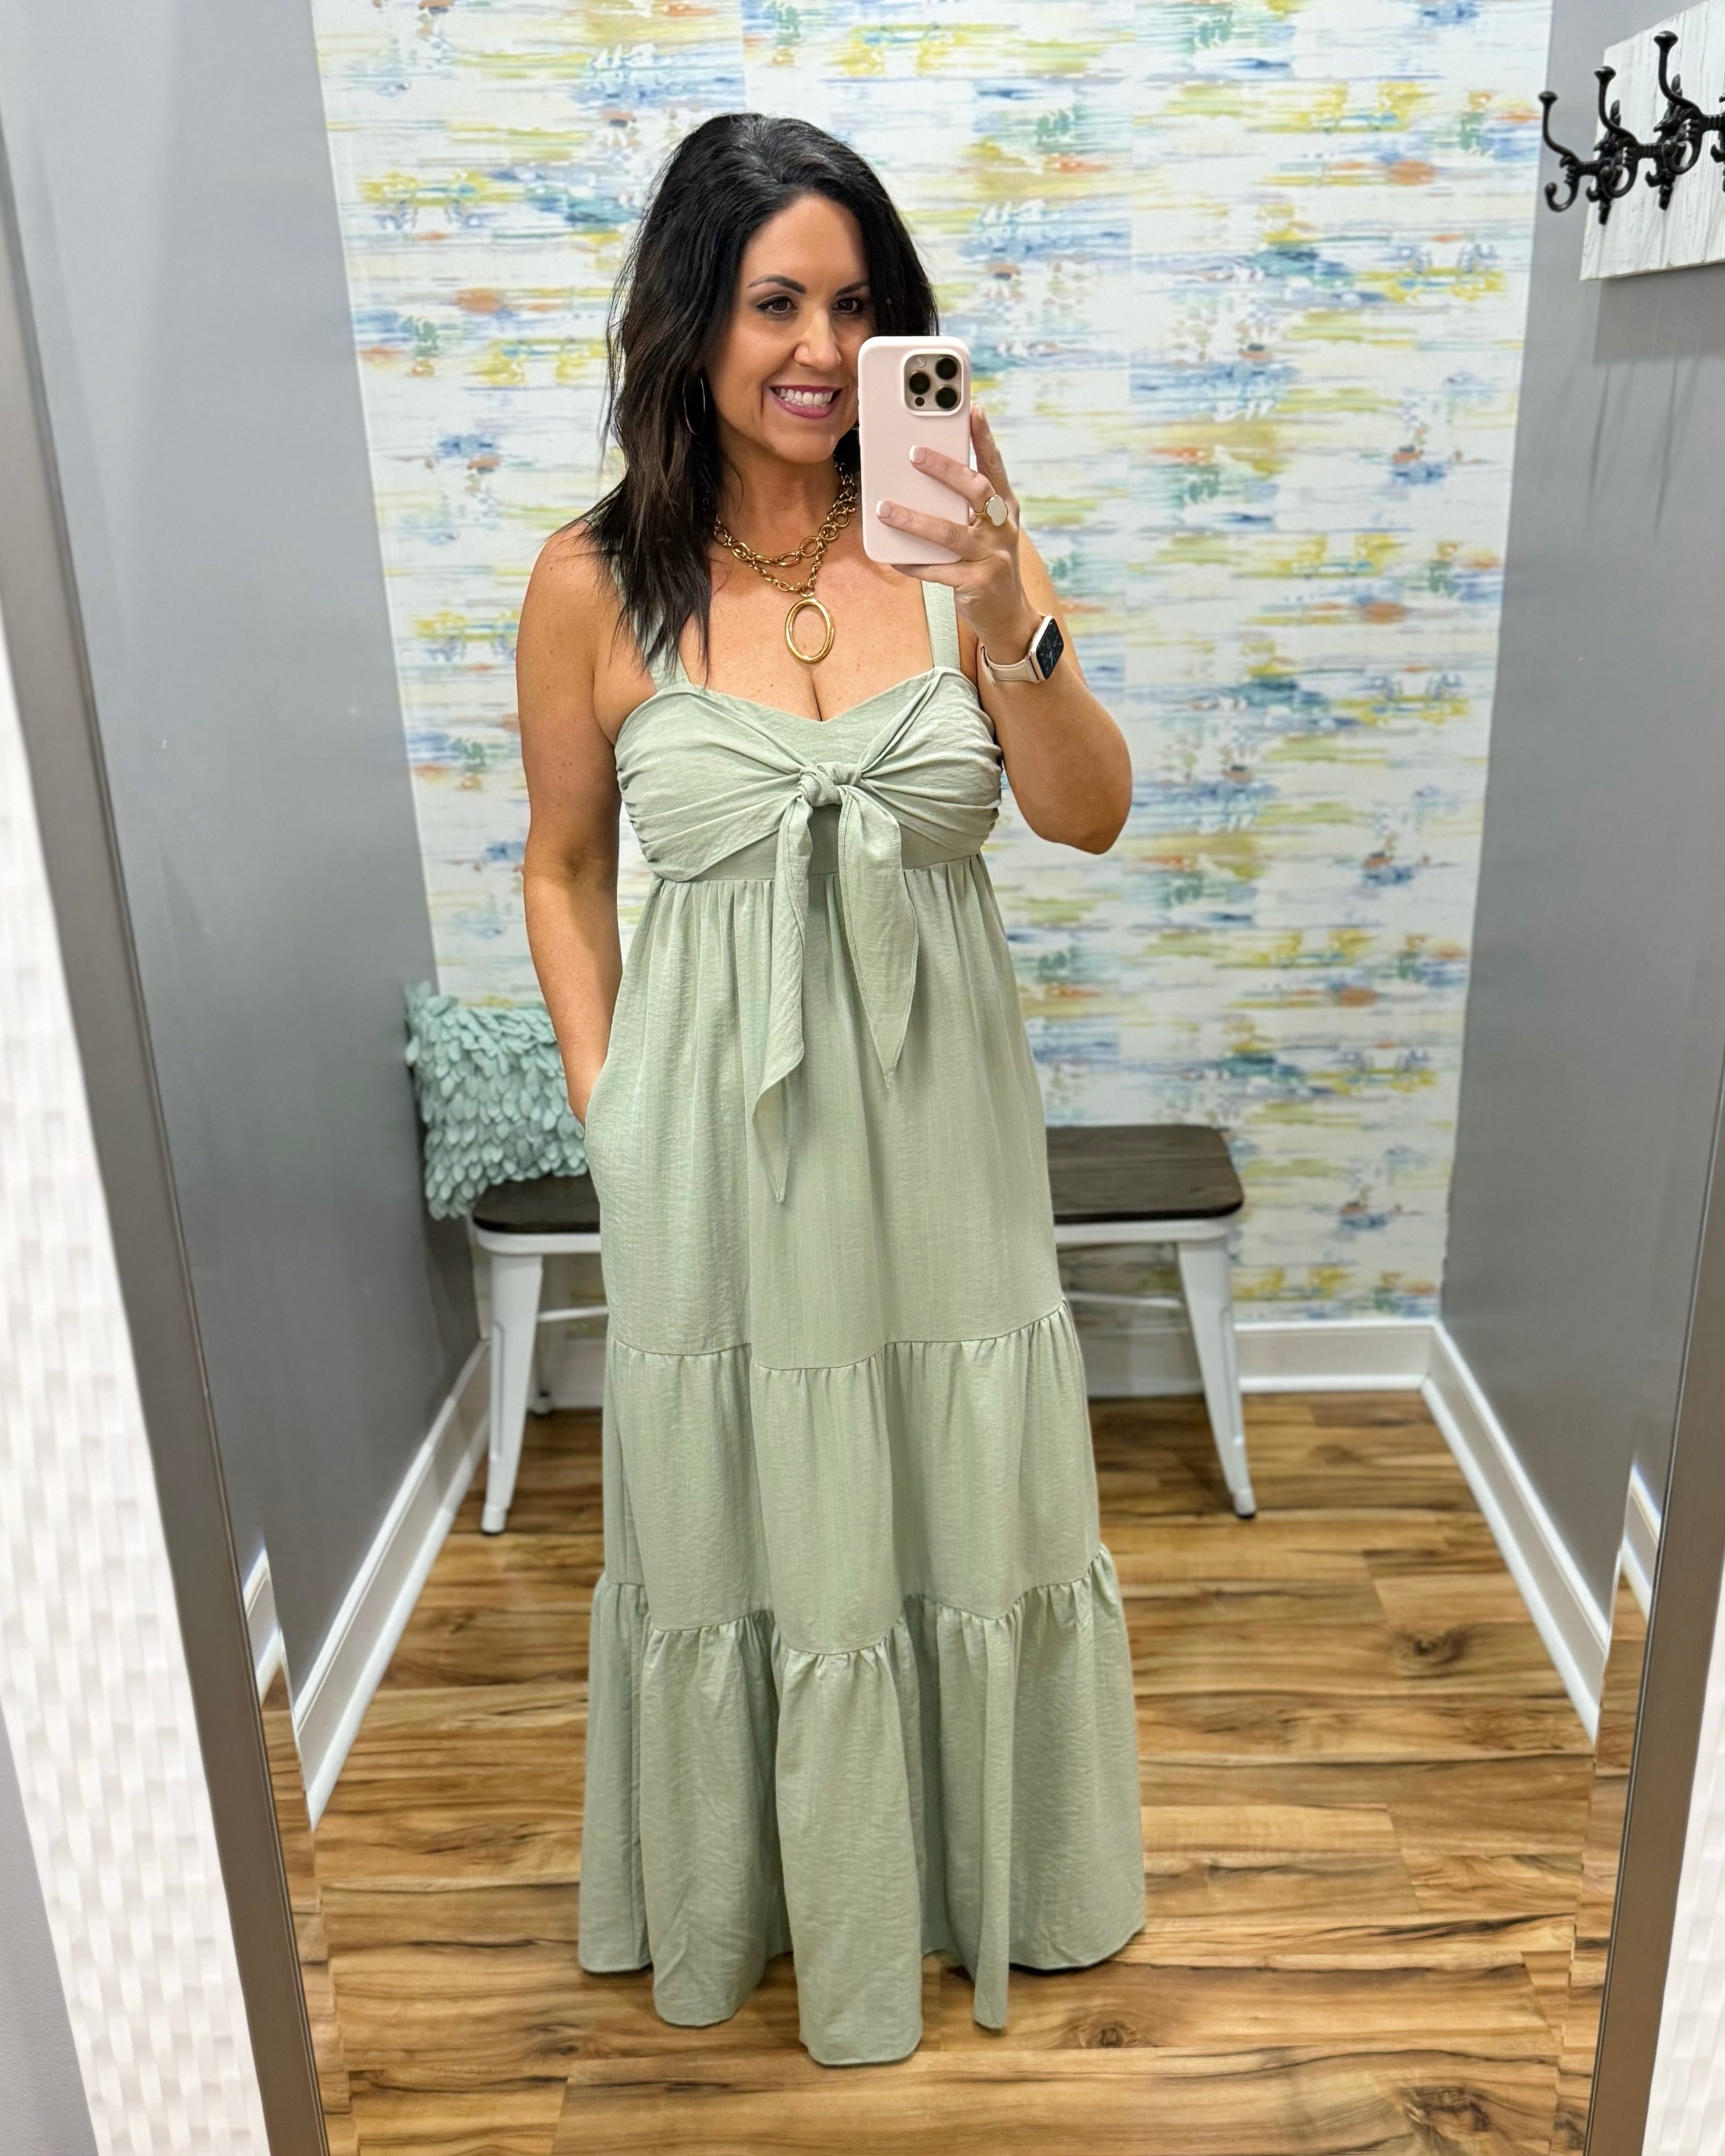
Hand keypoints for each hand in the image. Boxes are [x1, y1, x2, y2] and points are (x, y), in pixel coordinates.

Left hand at [874, 403, 1040, 660]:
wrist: (1008, 617)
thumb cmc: (988, 565)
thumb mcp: (985, 531)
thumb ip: (964, 507)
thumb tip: (922, 479)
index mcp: (1005, 509)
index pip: (995, 466)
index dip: (984, 438)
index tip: (972, 409)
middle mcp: (1003, 529)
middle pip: (975, 491)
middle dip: (945, 470)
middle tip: (915, 453)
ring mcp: (992, 557)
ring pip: (950, 533)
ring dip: (915, 519)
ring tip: (885, 508)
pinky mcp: (977, 584)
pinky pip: (938, 571)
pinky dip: (913, 563)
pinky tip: (893, 557)